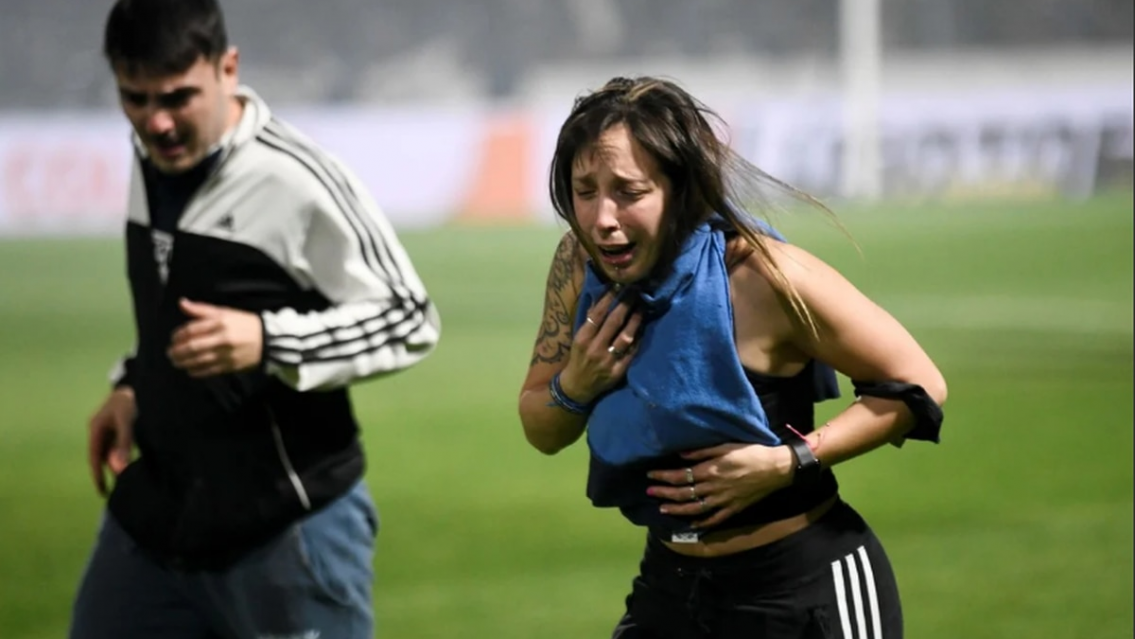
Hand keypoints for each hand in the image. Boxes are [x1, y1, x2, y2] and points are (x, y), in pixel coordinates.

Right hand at [88, 386, 135, 495]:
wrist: (140, 381)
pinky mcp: (121, 427)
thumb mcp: (126, 420)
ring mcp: (110, 428)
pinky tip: (131, 465)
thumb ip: (124, 442)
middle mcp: (100, 429)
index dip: (97, 475)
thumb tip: (119, 466)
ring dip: (116, 465)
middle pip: (101, 456)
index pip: (94, 457)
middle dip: (106, 472)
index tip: (103, 492)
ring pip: (111, 452)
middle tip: (114, 492)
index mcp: (96, 427)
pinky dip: (124, 456)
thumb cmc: (130, 399)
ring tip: (124, 482)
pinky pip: (120, 446)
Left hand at [168, 299, 262, 377]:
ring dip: (184, 362)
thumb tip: (181, 303)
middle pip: (193, 346)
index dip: (178, 335)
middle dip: (178, 351)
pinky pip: (210, 370)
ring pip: (199, 360)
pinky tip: (190, 371)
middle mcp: (222, 338)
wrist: (269, 340)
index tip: (173, 339)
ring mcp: (227, 354)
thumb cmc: (245, 324)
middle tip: (170, 354)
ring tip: (176, 363)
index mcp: (220, 322)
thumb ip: (202, 309)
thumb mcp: (225, 312)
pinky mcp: (231, 366)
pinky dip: (197, 371)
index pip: (192, 329)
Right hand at [559, 290, 643, 403]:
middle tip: (635, 291)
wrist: (578, 386)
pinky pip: (632, 352)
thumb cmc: (579, 358)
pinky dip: (638, 339)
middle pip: (614, 322)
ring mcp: (607, 361)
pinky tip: (643, 328)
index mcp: (582, 338)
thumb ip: (590, 321)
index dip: (609, 298)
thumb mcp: (579, 339)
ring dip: (635, 320)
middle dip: (626, 304)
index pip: (597, 314)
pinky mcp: (618, 371)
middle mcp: (595, 348)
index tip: (618, 286)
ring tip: (642, 307)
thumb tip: (602, 299)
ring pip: (625, 336)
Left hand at [646, 443, 794, 528]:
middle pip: (684, 493)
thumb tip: (680, 456)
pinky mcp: (734, 509)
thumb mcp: (726, 446)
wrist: (776, 468)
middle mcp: (714, 488)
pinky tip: (691, 524)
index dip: (664, 477)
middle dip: (664, 493)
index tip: (651, 476)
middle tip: (649, 492)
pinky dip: (702, 523)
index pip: (681, 476)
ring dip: (677, 509)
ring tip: (662, 509)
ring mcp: (724, 501)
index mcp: (712, 470)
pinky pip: (715, 519)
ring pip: (696, 509)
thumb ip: (703, 452)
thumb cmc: (751, 452)